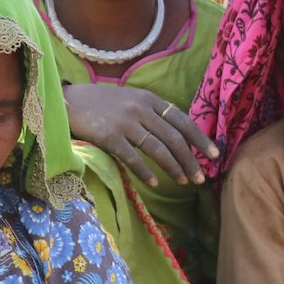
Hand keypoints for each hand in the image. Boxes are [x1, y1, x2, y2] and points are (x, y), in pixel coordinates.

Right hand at [63, 85, 216, 187]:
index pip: (182, 120)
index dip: (200, 139)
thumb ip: (151, 114)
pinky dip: (145, 171)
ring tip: (184, 182)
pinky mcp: (109, 136)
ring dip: (174, 167)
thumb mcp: (131, 100)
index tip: (214, 155)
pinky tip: (154, 183)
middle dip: (190, 159)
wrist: (68, 102)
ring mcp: (125, 122)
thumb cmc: (102, 104)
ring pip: (157, 148)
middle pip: (174, 138)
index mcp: (149, 99)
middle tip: (201, 178)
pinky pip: (132, 157)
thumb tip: (177, 136)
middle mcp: (141, 109)